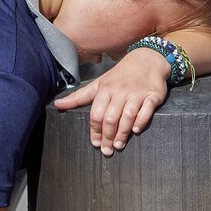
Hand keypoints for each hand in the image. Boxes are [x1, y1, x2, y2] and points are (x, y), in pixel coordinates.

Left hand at [54, 48, 171, 154]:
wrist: (147, 60)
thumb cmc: (120, 75)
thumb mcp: (99, 83)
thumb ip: (79, 96)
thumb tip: (57, 105)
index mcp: (105, 89)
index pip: (96, 113)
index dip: (95, 131)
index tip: (96, 143)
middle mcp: (120, 91)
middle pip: (111, 117)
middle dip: (108, 136)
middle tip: (107, 150)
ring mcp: (137, 94)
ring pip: (128, 116)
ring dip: (122, 133)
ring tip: (119, 145)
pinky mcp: (152, 96)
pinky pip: (146, 111)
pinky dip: (141, 121)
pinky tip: (136, 130)